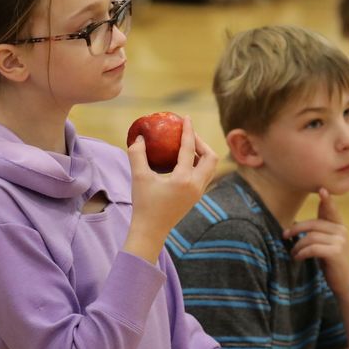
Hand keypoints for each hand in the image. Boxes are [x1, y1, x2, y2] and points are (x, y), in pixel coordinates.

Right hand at [124, 116, 217, 261]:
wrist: (151, 231)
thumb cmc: (144, 204)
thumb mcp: (139, 177)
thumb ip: (137, 154)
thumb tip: (139, 137)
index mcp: (184, 179)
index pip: (189, 149)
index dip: (188, 130)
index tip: (186, 118)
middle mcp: (196, 185)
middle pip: (210, 157)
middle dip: (201, 142)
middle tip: (187, 135)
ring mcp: (198, 192)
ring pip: (210, 167)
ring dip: (202, 153)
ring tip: (186, 146)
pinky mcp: (196, 197)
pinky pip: (204, 175)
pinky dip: (198, 164)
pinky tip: (183, 161)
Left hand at [284, 188, 348, 295]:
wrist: (343, 283)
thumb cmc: (330, 262)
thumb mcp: (325, 244)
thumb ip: (317, 231)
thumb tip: (295, 223)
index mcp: (339, 226)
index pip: (331, 210)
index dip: (327, 200)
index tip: (322, 190)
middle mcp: (342, 231)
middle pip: (313, 224)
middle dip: (296, 229)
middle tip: (284, 236)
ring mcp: (340, 241)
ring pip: (310, 237)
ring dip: (297, 246)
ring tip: (293, 253)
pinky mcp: (336, 253)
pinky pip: (312, 248)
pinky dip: (301, 253)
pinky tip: (297, 258)